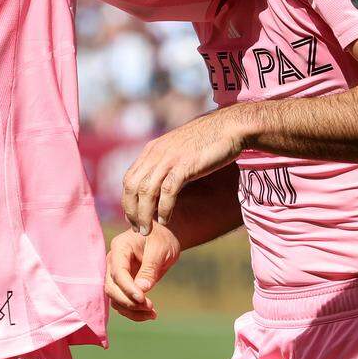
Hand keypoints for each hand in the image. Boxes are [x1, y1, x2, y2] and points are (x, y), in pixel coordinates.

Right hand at [105, 225, 180, 321]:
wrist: (162, 239)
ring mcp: (115, 274)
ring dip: (131, 310)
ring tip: (152, 313)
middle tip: (150, 306)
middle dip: (129, 301)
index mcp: (120, 247)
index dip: (128, 288)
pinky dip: (134, 311)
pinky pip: (122, 302)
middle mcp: (113, 261)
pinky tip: (150, 314)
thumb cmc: (161, 239)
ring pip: (115, 298)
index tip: (143, 299)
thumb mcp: (160, 250)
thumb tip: (142, 289)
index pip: (118, 272)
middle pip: (112, 288)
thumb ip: (150, 268)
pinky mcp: (122, 285)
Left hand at [122, 107, 247, 234]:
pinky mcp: (185, 165)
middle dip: (132, 211)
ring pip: (147, 191)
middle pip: (132, 187)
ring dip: (145, 214)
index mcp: (152, 149)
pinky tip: (166, 220)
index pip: (129, 179)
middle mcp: (156, 153)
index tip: (133, 218)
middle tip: (139, 229)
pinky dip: (164, 208)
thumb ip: (166, 164)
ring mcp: (169, 158)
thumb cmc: (207, 141)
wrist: (229, 127)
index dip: (128, 201)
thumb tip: (160, 185)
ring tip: (148, 231)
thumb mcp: (178, 150)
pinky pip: (168, 191)